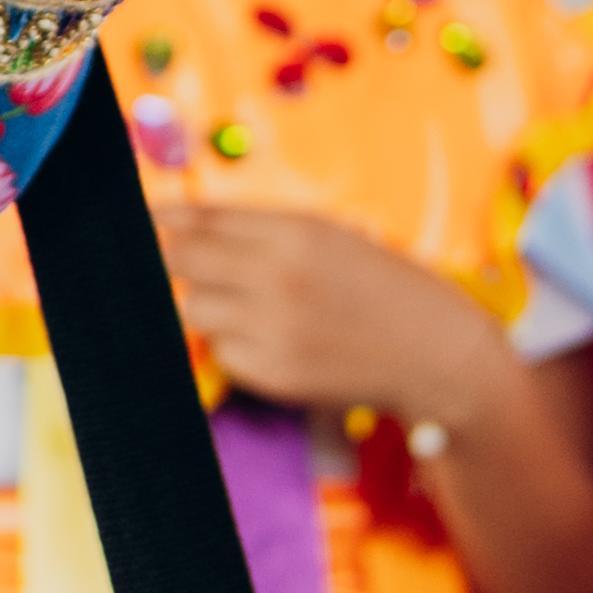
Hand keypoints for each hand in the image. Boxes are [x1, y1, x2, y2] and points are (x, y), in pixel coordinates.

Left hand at [156, 208, 515, 434]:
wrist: (437, 353)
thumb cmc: (382, 286)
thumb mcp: (329, 234)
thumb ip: (257, 227)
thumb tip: (178, 219)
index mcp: (295, 232)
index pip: (199, 218)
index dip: (171, 219)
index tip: (156, 220)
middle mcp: (279, 278)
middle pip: (182, 261)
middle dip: (183, 260)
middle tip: (202, 266)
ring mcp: (275, 330)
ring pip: (193, 309)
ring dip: (208, 304)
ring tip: (247, 305)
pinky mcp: (275, 375)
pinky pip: (222, 351)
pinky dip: (234, 344)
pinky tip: (271, 339)